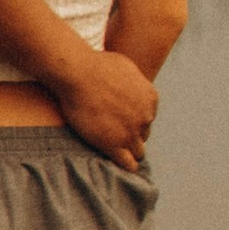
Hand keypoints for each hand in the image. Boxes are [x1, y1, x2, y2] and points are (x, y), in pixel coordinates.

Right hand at [56, 46, 156, 168]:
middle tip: (110, 129)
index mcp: (150, 99)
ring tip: (111, 147)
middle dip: (130, 133)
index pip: (147, 118)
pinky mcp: (114, 145)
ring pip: (138, 152)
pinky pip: (128, 164)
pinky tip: (113, 160)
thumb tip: (132, 89)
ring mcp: (131, 133)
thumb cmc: (96, 65)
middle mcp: (146, 117)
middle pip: (143, 134)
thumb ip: (135, 84)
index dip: (132, 119)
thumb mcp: (126, 68)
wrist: (78, 73)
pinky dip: (124, 165)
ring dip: (127, 150)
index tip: (118, 118)